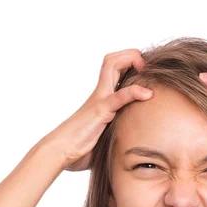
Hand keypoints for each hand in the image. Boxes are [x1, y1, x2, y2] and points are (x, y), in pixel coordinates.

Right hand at [46, 49, 153, 171]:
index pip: (113, 69)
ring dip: (130, 60)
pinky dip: (134, 92)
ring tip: (145, 67)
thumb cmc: (78, 147)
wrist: (58, 151)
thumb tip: (129, 144)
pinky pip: (118, 97)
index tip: (144, 71)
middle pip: (112, 60)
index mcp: (100, 98)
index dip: (129, 62)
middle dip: (131, 54)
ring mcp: (99, 100)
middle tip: (145, 65)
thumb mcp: (103, 136)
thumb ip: (114, 133)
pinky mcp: (100, 111)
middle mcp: (99, 94)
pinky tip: (148, 94)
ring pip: (111, 67)